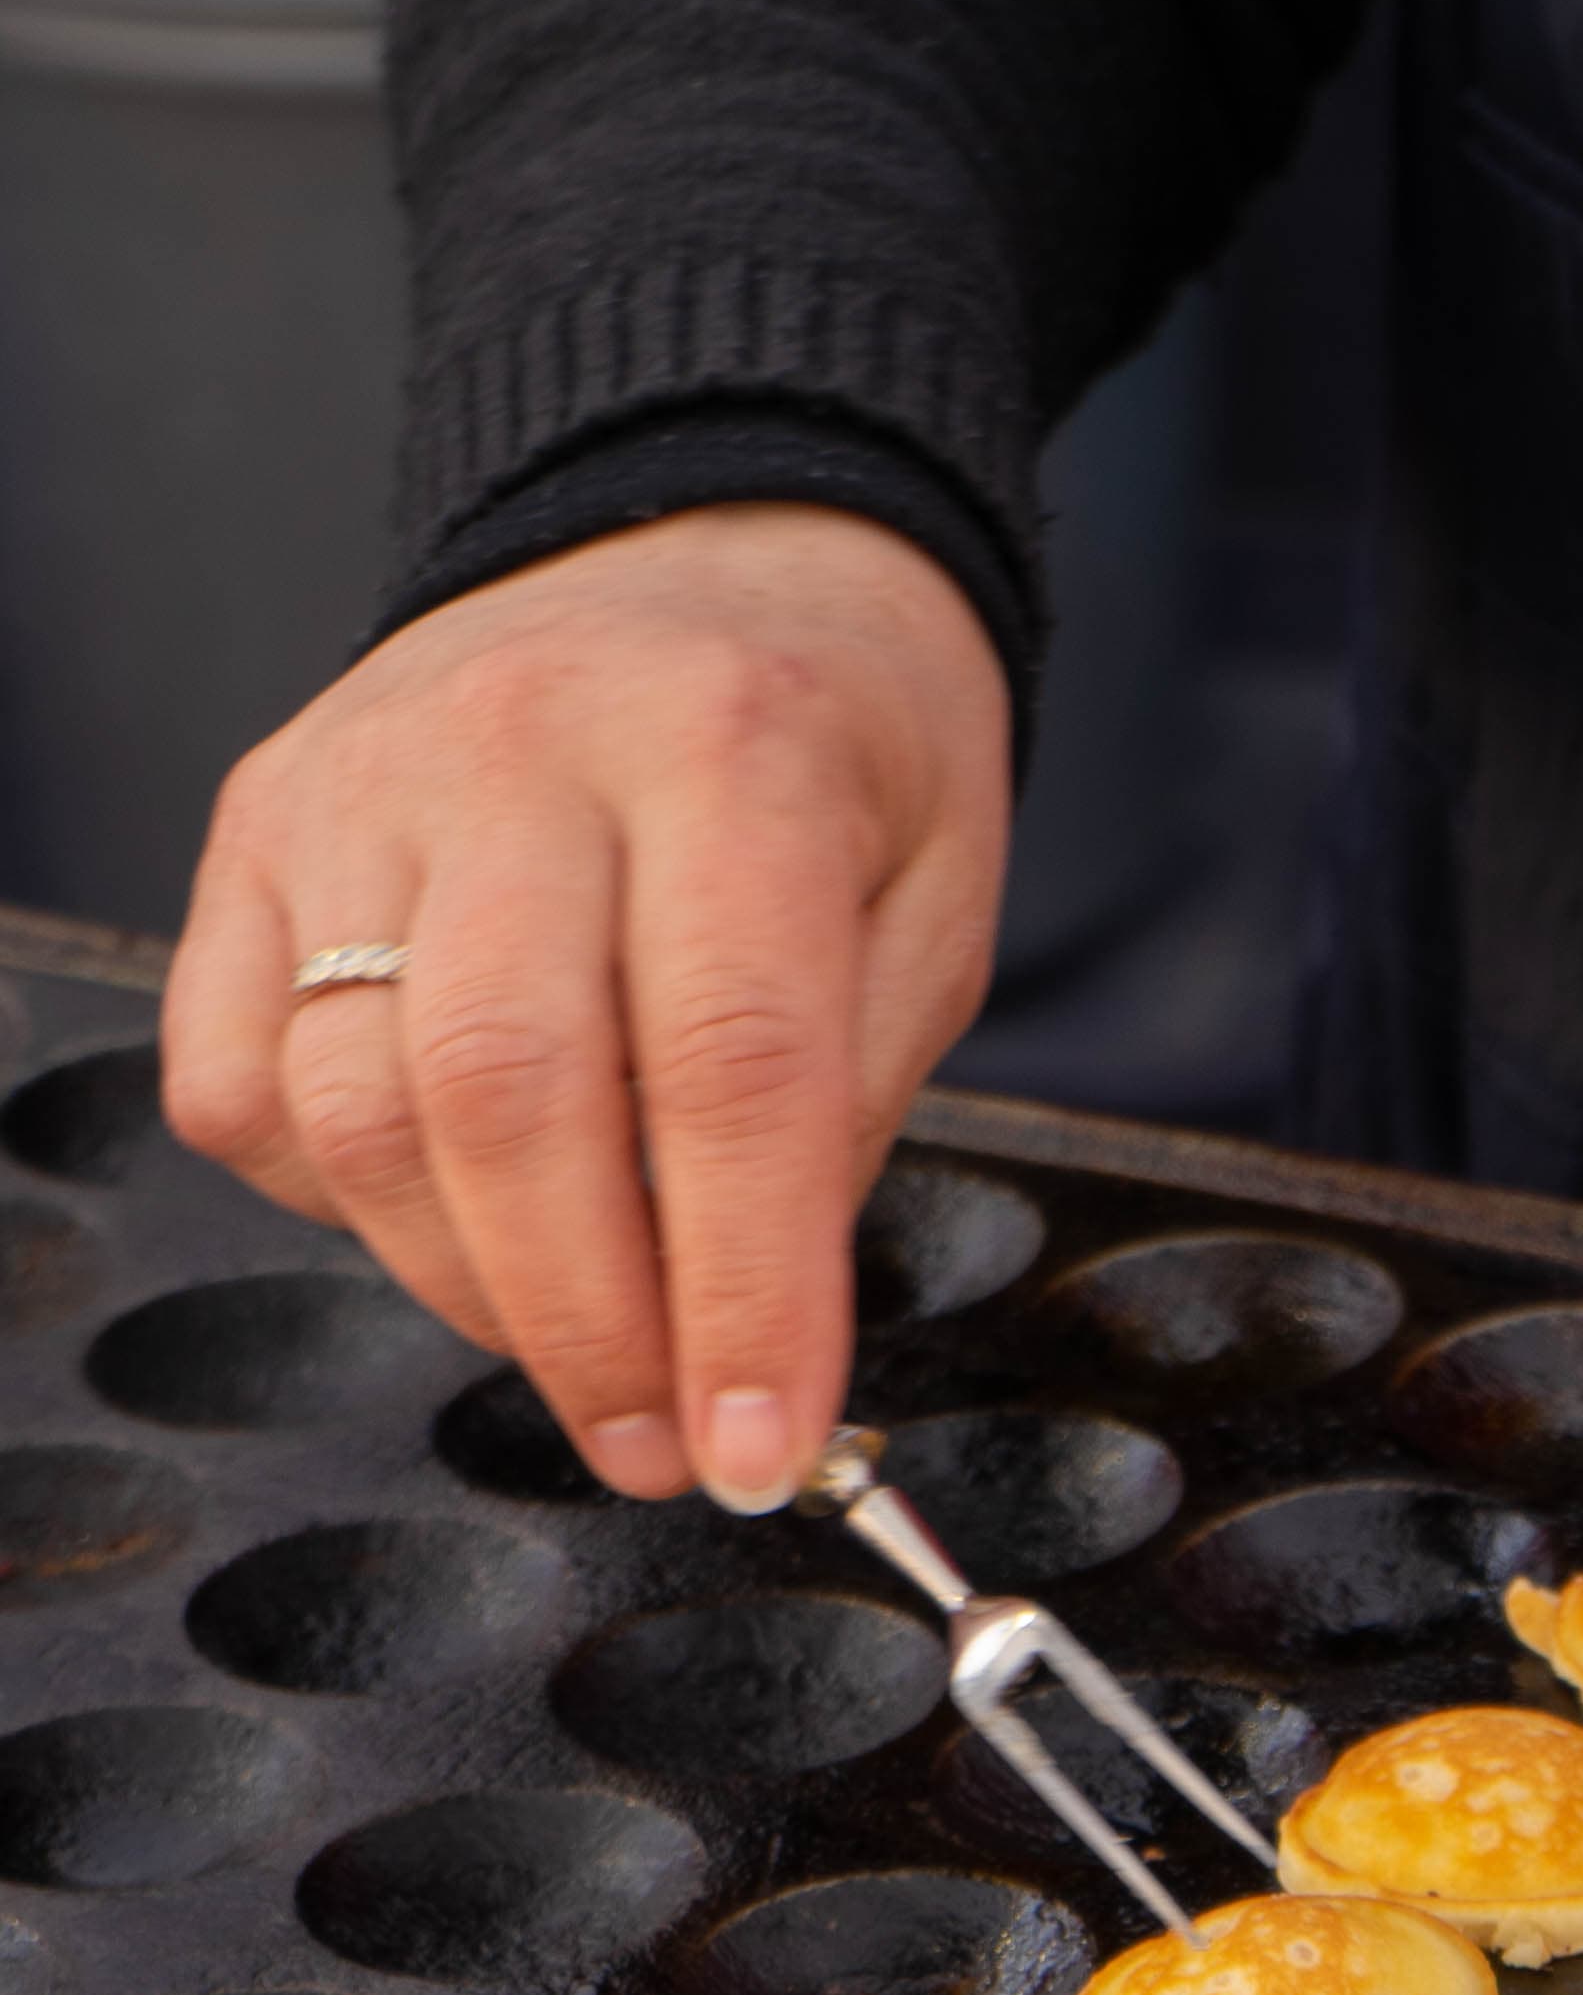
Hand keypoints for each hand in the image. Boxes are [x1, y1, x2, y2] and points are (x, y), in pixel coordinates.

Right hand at [164, 505, 1010, 1507]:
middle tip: (665, 1444)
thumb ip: (842, 1105)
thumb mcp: (929, 907)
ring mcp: (358, 786)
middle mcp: (520, 748)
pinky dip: (339, 1199)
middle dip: (589, 1329)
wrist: (710, 546)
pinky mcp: (253, 829)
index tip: (762, 1448)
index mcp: (731, 751)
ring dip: (471, 1288)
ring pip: (355, 1111)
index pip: (728, 1072)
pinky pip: (240, 1083)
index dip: (741, 1296)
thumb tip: (744, 1325)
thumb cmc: (834, 750)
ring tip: (584, 1344)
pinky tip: (453, 1203)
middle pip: (506, 1101)